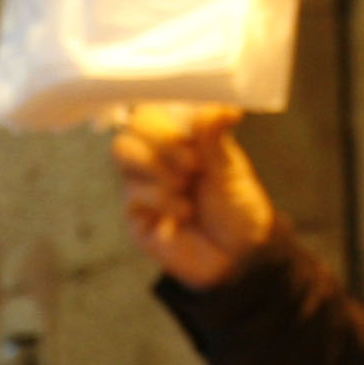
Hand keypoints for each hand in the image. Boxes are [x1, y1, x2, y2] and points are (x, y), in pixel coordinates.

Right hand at [108, 104, 277, 288]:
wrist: (239, 257)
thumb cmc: (239, 210)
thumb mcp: (232, 169)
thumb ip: (215, 138)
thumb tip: (220, 106)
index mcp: (182, 135)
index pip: (155, 106)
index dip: (168, 113)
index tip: (197, 130)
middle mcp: (158, 155)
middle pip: (132, 125)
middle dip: (162, 140)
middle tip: (193, 164)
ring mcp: (143, 183)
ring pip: (123, 151)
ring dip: (157, 166)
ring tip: (186, 186)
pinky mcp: (136, 214)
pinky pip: (133, 192)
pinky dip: (160, 198)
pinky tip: (184, 212)